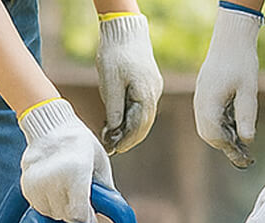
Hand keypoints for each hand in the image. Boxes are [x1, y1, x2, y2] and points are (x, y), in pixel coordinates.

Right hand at [18, 99, 114, 222]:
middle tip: (84, 208)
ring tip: (69, 196)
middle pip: (65, 217)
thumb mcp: (100, 163)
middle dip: (76, 216)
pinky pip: (40, 207)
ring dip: (62, 212)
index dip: (87, 222)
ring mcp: (38, 183)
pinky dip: (49, 205)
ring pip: (52, 214)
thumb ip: (106, 189)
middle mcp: (53, 179)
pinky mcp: (27, 185)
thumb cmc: (79, 142)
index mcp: (75, 172)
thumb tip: (113, 212)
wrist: (50, 127)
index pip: (78, 215)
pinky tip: (57, 193)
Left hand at [96, 13, 160, 153]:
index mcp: (145, 96)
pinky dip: (134, 116)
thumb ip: (114, 109)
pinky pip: (143, 106)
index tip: (114, 149)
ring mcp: (154, 89)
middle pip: (144, 125)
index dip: (126, 140)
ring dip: (132, 128)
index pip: (138, 127)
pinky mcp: (150, 84)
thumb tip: (114, 131)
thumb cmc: (115, 55)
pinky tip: (122, 119)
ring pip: (145, 116)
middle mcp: (153, 94)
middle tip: (114, 148)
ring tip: (116, 136)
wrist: (126, 31)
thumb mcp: (110, 84)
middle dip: (130, 138)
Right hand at [193, 6, 263, 167]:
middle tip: (246, 155)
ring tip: (243, 141)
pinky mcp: (205, 95)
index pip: (215, 136)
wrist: (231, 39)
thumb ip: (246, 115)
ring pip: (208, 127)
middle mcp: (200, 102)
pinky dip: (222, 125)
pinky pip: (210, 117)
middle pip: (209, 134)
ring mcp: (201, 98)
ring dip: (224, 136)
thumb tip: (246, 141)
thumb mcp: (248, 90)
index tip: (246, 158)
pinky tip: (237, 124)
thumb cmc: (241, 62)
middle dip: (226, 146)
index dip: (230, 149)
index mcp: (209, 102)